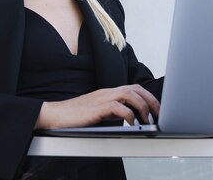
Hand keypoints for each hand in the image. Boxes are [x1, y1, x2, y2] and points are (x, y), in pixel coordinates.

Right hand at [34, 84, 159, 129]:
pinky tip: (131, 123)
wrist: (54, 115)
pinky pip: (118, 107)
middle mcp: (107, 92)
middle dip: (150, 101)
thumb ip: (112, 111)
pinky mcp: (96, 108)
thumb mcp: (98, 111)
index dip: (148, 97)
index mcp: (108, 92)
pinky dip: (128, 115)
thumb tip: (129, 117)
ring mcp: (101, 98)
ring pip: (130, 94)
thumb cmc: (74, 116)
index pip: (133, 88)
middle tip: (158, 114)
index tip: (156, 109)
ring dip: (142, 107)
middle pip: (135, 89)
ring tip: (147, 120)